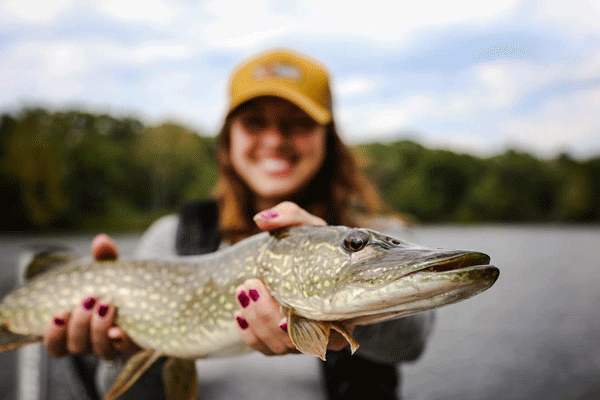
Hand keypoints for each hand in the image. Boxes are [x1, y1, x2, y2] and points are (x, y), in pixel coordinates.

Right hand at [43, 234, 140, 358]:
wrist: (153, 295)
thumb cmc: (121, 286)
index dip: (53, 335)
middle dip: (80, 324)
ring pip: (99, 351)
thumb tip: (101, 240)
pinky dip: (121, 342)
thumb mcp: (110, 273)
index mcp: (77, 331)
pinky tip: (120, 331)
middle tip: (89, 300)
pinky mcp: (135, 346)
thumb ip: (104, 259)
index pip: (56, 346)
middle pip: (77, 347)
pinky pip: (125, 352)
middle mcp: (92, 344)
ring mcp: (114, 347)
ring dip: (99, 329)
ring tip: (106, 304)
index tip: (59, 313)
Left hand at [234, 202, 351, 355]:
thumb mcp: (305, 226)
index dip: (311, 331)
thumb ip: (289, 216)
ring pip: (279, 346)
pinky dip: (250, 335)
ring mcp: (303, 338)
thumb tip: (261, 220)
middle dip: (268, 318)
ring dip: (256, 322)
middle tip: (250, 285)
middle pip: (298, 342)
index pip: (333, 332)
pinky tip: (240, 315)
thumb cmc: (309, 242)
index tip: (285, 317)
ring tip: (242, 291)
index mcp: (341, 304)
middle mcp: (326, 328)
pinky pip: (265, 349)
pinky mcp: (282, 341)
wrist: (297, 256)